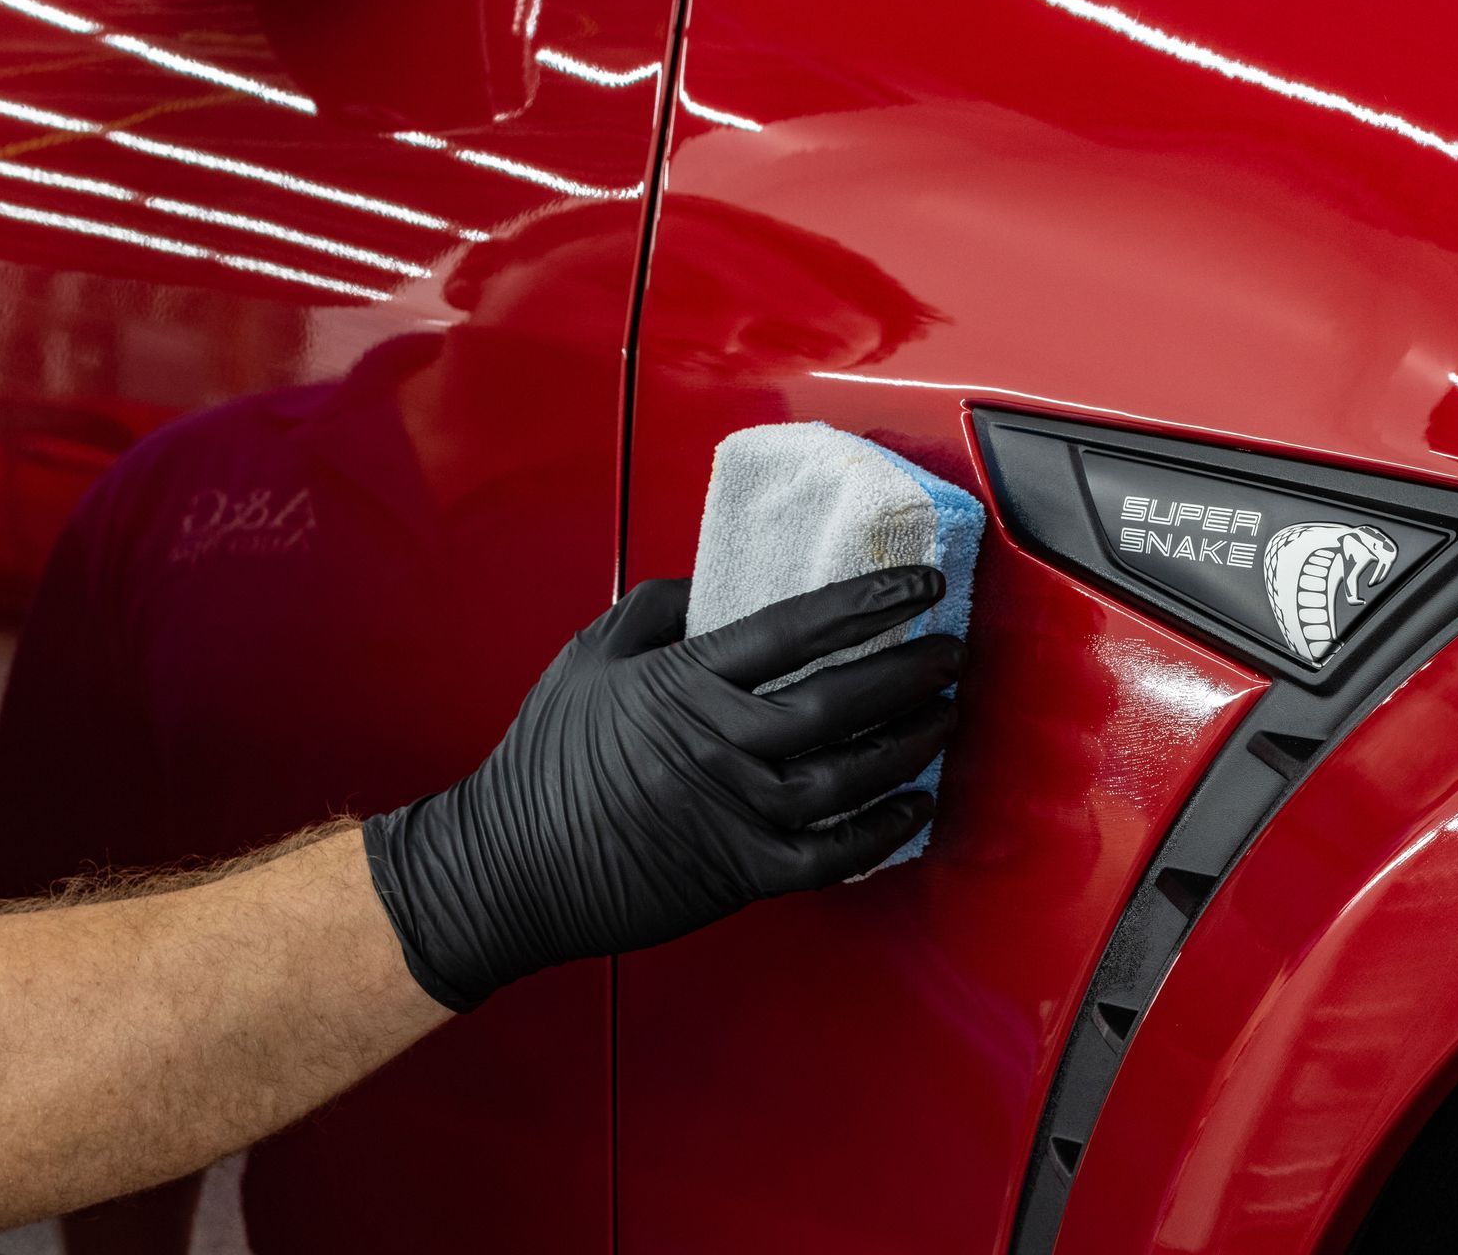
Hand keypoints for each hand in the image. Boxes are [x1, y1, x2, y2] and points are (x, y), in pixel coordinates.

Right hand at [363, 566, 962, 1009]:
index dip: (868, 601)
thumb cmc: (543, 762)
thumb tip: (707, 587)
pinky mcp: (740, 872)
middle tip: (949, 651)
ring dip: (910, 742)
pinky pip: (832, 854)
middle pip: (841, 700)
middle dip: (910, 670)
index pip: (797, 627)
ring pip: (850, 775)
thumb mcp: (586, 660)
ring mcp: (734, 812)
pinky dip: (883, 830)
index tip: (917, 585)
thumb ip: (652, 611)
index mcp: (684, 682)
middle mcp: (719, 744)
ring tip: (944, 716)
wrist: (507, 867)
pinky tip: (914, 804)